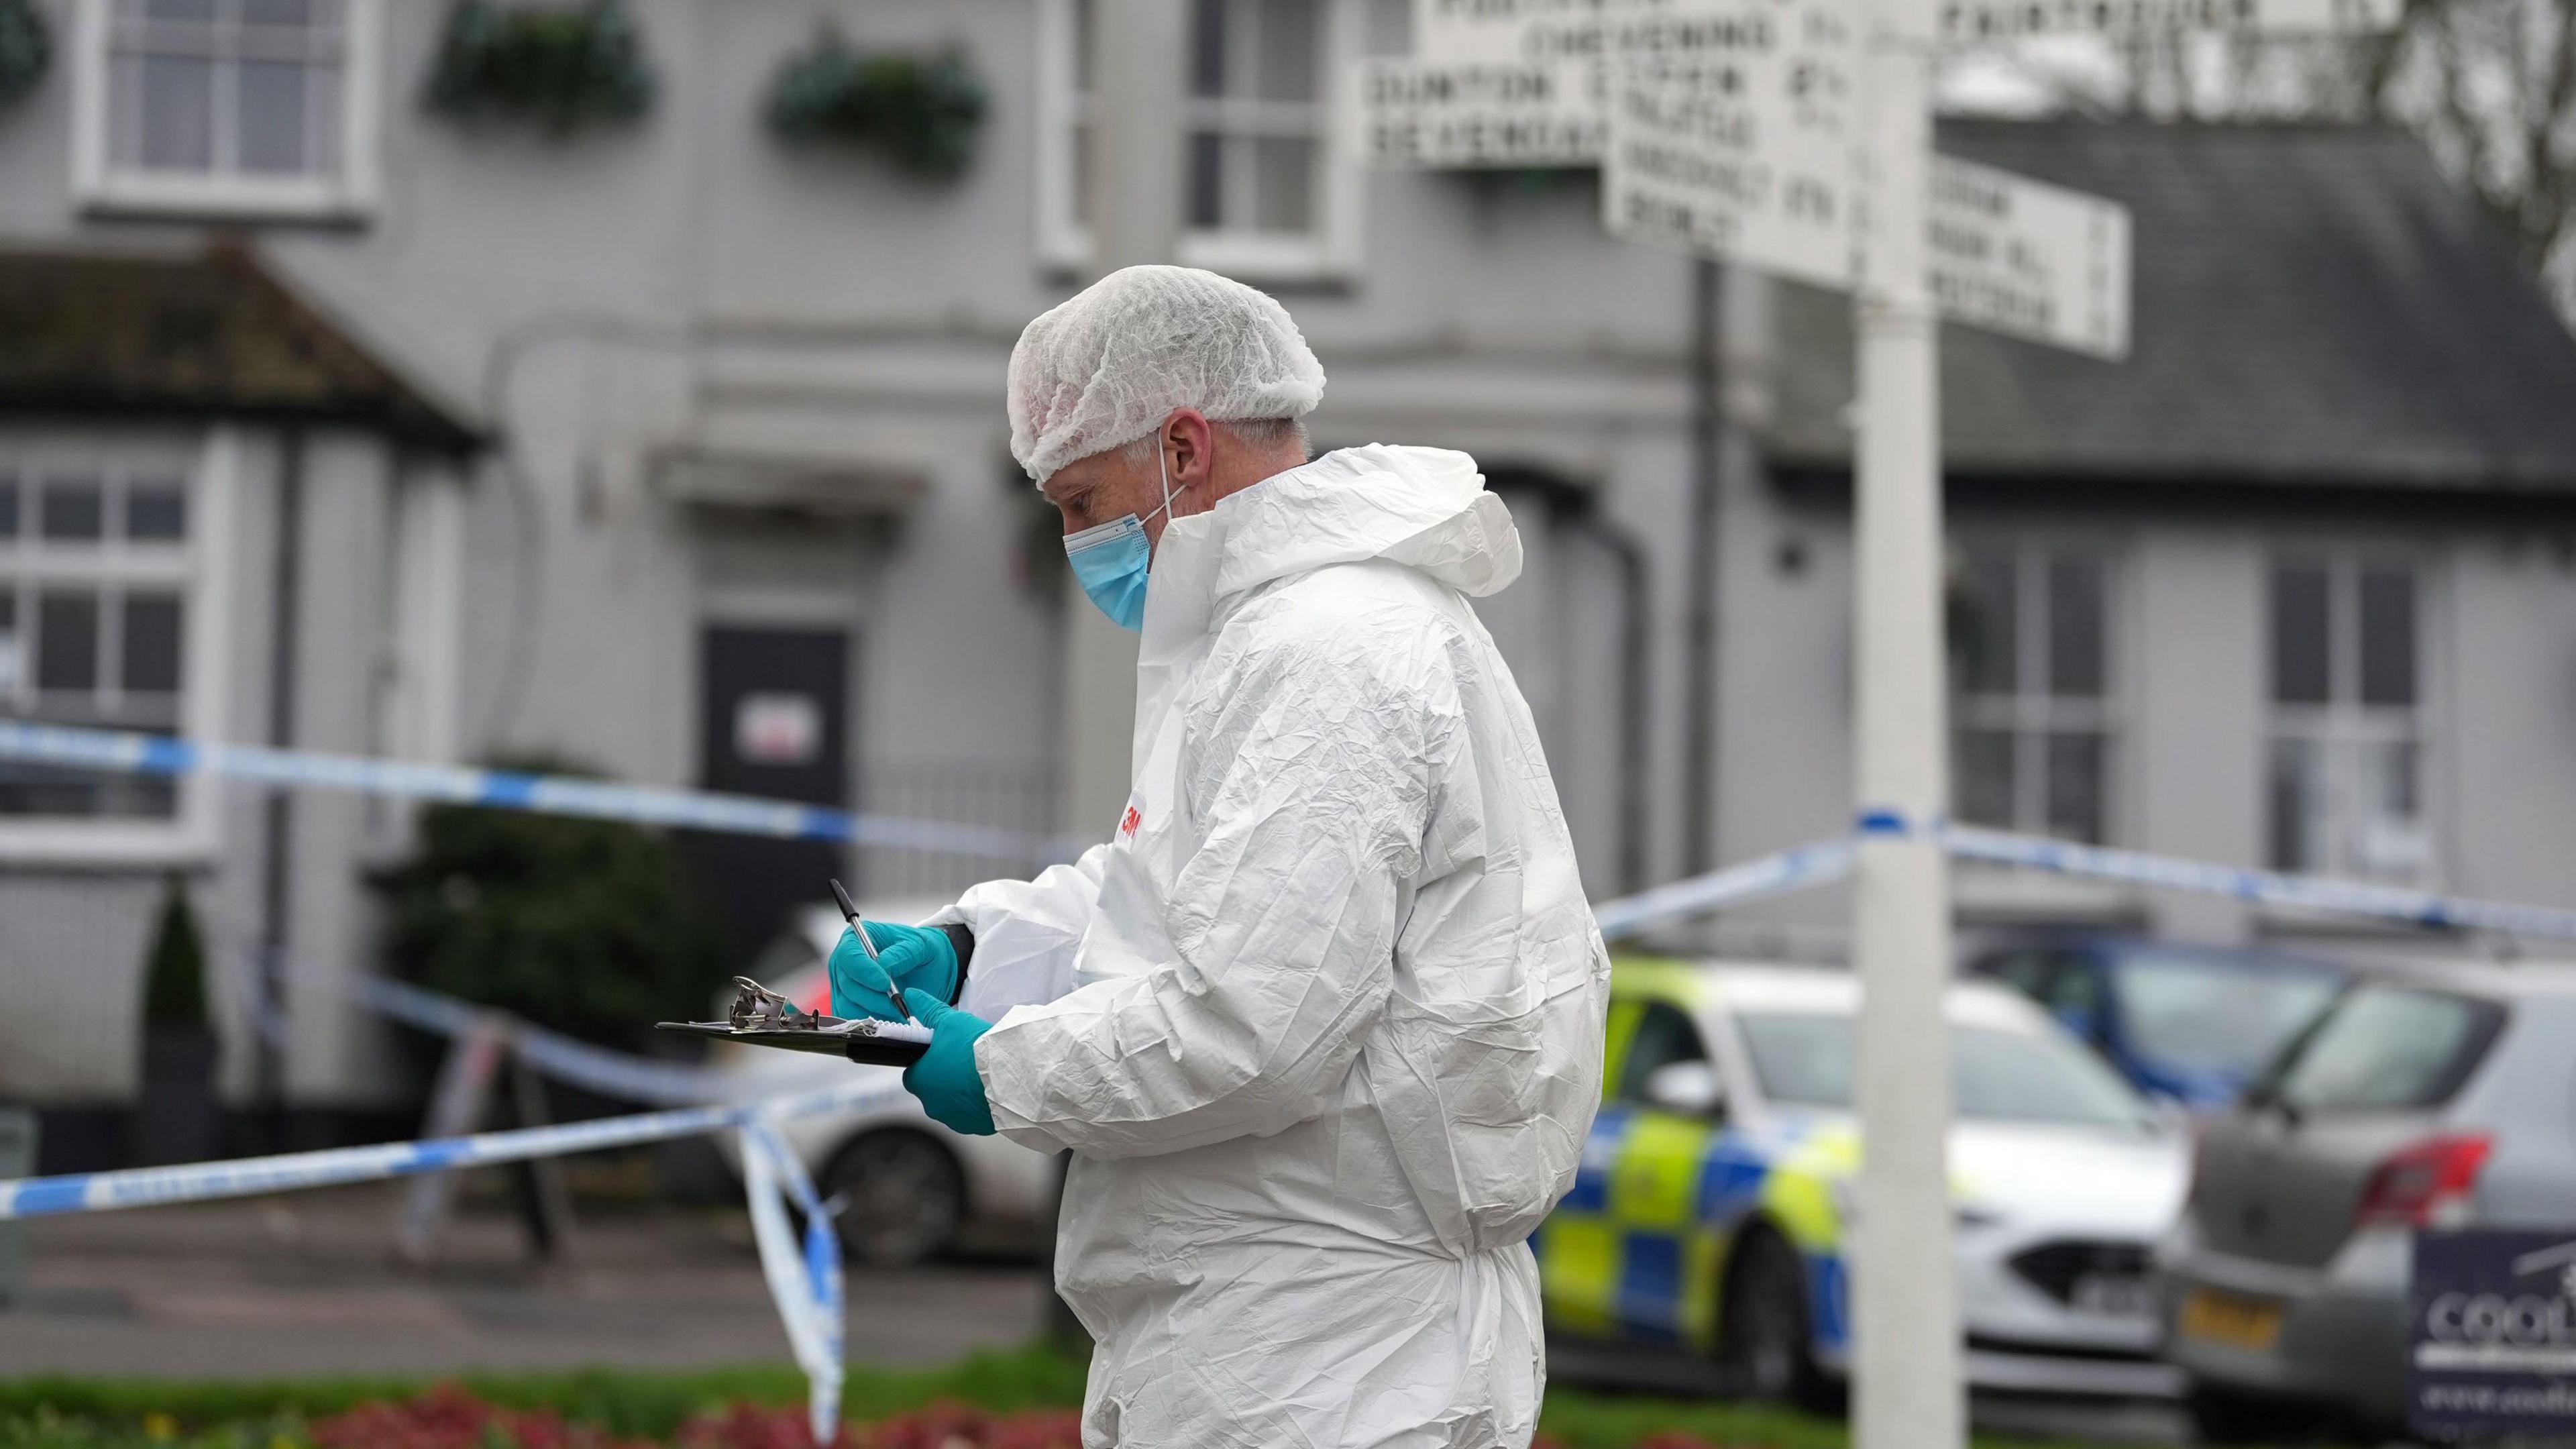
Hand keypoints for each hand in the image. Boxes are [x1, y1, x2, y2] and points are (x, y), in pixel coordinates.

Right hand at [827, 921, 960, 1021]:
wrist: (927, 968)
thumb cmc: (920, 950)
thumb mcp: (921, 944)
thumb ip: (903, 952)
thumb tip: (883, 964)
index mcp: (856, 939)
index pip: (849, 956)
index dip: (864, 972)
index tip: (885, 984)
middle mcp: (845, 963)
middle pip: (847, 984)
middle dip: (872, 998)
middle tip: (897, 1003)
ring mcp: (844, 985)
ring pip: (847, 1005)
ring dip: (873, 1012)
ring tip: (897, 1010)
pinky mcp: (849, 1005)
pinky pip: (853, 1019)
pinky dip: (873, 1021)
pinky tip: (892, 1017)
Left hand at [899, 989, 994, 1135]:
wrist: (1012, 1074)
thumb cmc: (977, 1049)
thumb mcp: (951, 1022)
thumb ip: (928, 1010)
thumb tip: (912, 996)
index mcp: (920, 1081)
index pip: (912, 1073)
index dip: (926, 1061)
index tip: (941, 1053)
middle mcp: (932, 1104)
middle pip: (932, 1089)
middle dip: (944, 1077)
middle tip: (963, 1060)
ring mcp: (954, 1119)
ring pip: (952, 1103)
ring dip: (961, 1092)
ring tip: (979, 1073)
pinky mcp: (975, 1127)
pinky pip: (971, 1114)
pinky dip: (977, 1103)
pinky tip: (989, 1088)